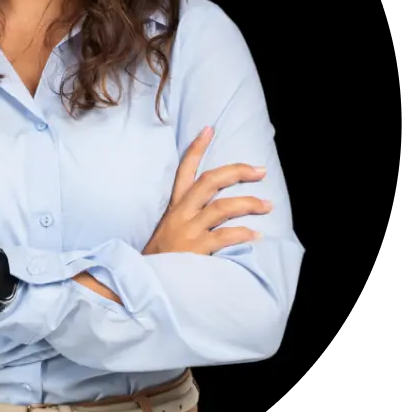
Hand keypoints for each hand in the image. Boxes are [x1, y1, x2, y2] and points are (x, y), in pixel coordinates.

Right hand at [143, 127, 271, 255]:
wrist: (144, 281)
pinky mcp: (196, 250)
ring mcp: (188, 230)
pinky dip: (243, 234)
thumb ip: (186, 216)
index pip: (185, 170)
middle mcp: (181, 213)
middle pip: (210, 181)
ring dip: (248, 203)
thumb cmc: (162, 257)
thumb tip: (210, 206)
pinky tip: (256, 235)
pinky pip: (224, 236)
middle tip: (260, 170)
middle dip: (237, 172)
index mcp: (175, 206)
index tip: (209, 129)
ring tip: (267, 205)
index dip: (196, 148)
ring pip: (222, 207)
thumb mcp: (168, 229)